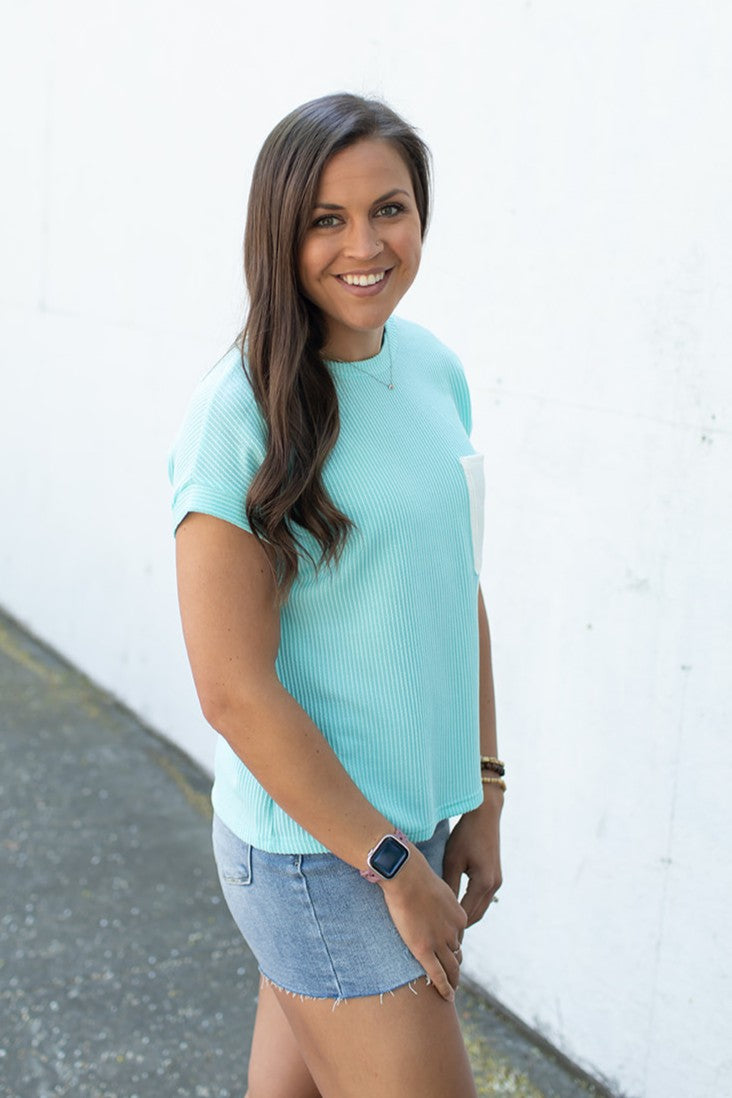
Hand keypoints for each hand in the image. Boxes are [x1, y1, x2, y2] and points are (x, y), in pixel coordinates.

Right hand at [379, 846, 467, 1001]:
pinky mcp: (424, 950)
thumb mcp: (437, 889)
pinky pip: (437, 974)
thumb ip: (439, 902)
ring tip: (451, 990)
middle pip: (457, 954)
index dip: (453, 947)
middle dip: (456, 967)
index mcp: (459, 916)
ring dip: (453, 981)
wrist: (407, 876)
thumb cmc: (416, 876)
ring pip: (451, 967)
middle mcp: (454, 931)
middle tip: (454, 978)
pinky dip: (444, 988)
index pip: (458, 937)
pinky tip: (447, 997)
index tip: (450, 953)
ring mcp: (439, 942)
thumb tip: (433, 902)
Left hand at [442, 800, 502, 927]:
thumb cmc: (465, 835)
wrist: (485, 816)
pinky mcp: (495, 876)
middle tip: (444, 938)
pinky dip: (471, 905)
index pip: (466, 913)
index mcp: (483, 883)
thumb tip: (441, 907)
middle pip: (476, 915)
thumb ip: (449, 884)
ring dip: (467, 917)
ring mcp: (497, 881)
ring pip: (481, 908)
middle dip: (461, 927)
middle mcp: (493, 885)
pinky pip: (483, 898)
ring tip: (449, 927)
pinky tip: (458, 908)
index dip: (454, 927)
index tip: (440, 936)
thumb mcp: (453, 860)